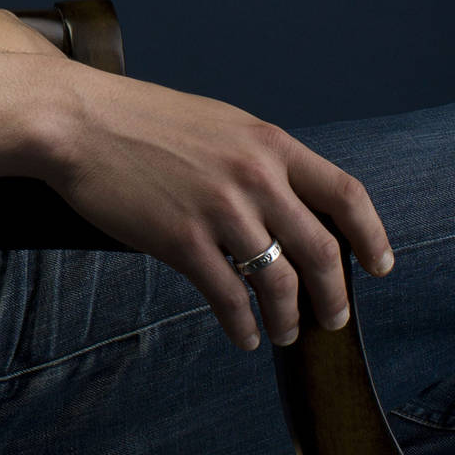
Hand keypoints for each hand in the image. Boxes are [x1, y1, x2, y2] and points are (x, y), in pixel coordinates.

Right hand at [42, 69, 394, 349]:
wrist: (76, 121)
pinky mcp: (181, 240)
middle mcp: (253, 175)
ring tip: (283, 332)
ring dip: (289, 319)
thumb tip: (289, 207)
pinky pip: (229, 299)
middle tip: (332, 319)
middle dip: (335, 297)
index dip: (372, 237)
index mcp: (266, 142)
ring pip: (280, 283)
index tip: (379, 266)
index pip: (346, 194)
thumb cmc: (138, 119)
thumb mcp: (216, 123)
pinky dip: (243, 326)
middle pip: (322, 251)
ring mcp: (219, 209)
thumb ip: (256, 159)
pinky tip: (242, 334)